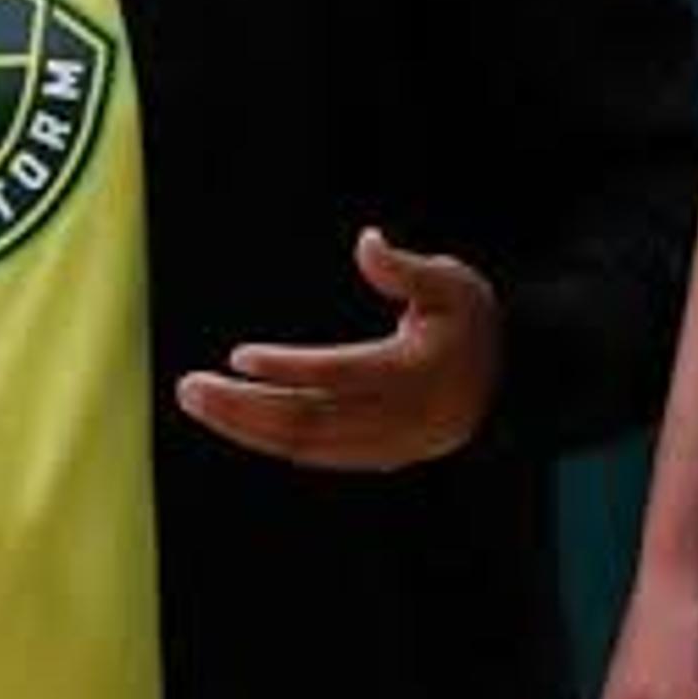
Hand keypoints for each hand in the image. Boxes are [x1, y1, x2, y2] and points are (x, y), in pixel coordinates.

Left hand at [174, 226, 501, 470]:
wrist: (508, 386)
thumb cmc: (473, 322)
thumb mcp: (452, 283)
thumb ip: (406, 269)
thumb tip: (366, 241)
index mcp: (414, 373)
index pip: (340, 374)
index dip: (288, 369)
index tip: (239, 357)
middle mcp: (396, 417)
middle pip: (308, 420)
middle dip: (243, 407)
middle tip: (189, 386)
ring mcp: (385, 444)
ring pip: (304, 444)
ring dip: (245, 427)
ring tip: (197, 400)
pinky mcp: (376, 457)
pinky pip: (315, 455)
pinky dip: (271, 440)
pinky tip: (236, 421)